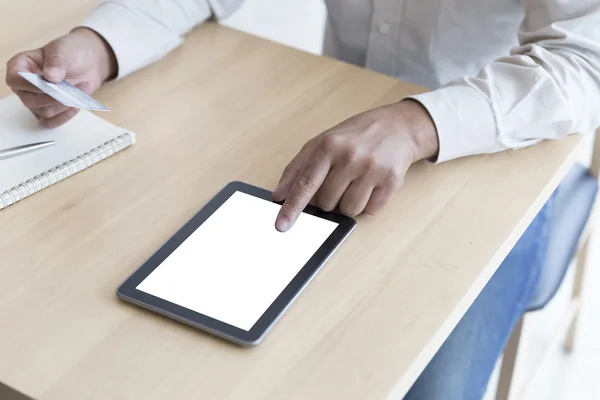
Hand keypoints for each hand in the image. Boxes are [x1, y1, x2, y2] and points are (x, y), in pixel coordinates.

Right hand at [5, 28, 116, 127]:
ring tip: (83, 88)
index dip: (32, 85)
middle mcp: (24, 86)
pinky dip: (66, 115)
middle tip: (72, 89)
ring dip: (65, 104)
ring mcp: (36, 100)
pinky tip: (78, 104)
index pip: (15, 79)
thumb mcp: (63, 49)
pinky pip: (52, 122)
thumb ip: (56, 61)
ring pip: (44, 112)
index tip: (51, 82)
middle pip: (30, 101)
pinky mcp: (49, 110)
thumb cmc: (70, 52)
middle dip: (54, 98)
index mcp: (20, 66)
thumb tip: (50, 77)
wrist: (88, 61)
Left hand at [273, 100, 438, 231]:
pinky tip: (371, 185)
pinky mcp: (391, 180)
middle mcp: (350, 157)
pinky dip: (368, 204)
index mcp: (328, 146)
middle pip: (326, 202)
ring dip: (348, 203)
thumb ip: (297, 169)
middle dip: (328, 199)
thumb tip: (279, 196)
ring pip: (348, 210)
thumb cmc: (354, 137)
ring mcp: (372, 169)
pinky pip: (370, 210)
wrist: (397, 126)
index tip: (281, 226)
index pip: (305, 183)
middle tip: (338, 181)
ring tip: (355, 182)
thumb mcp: (321, 143)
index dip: (292, 207)